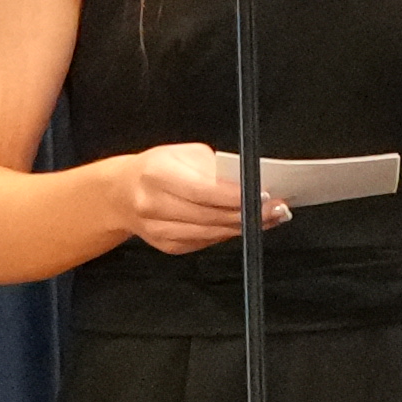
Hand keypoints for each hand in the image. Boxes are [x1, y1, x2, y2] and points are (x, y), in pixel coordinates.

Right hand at [99, 142, 273, 253]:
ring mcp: (159, 230)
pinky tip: (247, 224)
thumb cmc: (158, 168)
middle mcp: (154, 205)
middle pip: (211, 215)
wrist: (122, 193)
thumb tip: (250, 182)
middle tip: (279, 208)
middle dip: (249, 213)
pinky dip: (229, 232)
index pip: (204, 190)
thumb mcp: (183, 155)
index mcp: (157, 174)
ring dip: (245, 225)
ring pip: (212, 232)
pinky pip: (205, 241)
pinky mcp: (167, 246)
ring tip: (271, 217)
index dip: (236, 195)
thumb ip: (214, 168)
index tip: (265, 194)